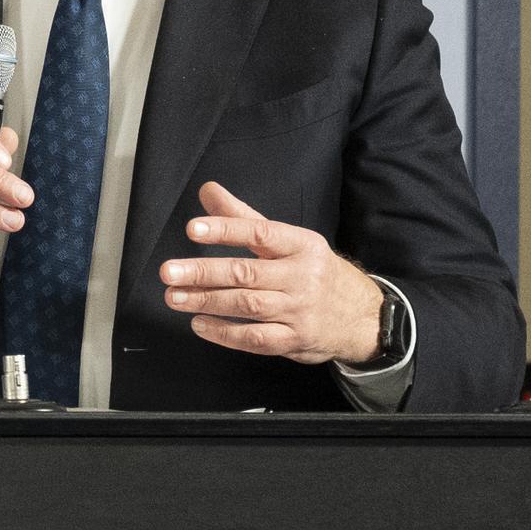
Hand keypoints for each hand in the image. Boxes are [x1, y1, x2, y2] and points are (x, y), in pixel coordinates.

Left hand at [158, 180, 389, 363]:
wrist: (362, 316)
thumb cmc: (313, 272)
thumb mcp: (289, 241)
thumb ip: (244, 217)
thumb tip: (207, 190)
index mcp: (302, 245)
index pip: (261, 232)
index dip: (226, 229)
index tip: (193, 229)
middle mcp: (303, 276)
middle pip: (247, 273)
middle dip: (204, 272)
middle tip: (168, 271)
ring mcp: (299, 310)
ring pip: (248, 306)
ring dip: (207, 302)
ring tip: (174, 296)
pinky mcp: (295, 339)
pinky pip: (255, 339)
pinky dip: (224, 333)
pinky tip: (199, 324)